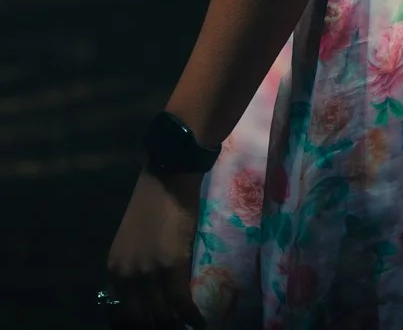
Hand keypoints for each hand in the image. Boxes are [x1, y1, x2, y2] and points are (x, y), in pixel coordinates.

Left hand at [103, 168, 206, 327]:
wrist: (169, 174)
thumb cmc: (155, 201)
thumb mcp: (136, 240)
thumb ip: (138, 267)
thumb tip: (153, 294)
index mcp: (114, 269)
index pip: (119, 315)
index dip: (135, 328)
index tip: (152, 328)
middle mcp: (125, 275)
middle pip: (139, 320)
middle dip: (157, 329)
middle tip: (173, 329)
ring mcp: (146, 272)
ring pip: (160, 316)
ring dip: (175, 325)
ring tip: (187, 327)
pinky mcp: (170, 265)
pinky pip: (181, 303)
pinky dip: (192, 317)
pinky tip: (201, 322)